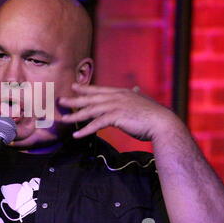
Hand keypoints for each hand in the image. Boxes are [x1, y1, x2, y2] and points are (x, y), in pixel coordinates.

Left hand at [58, 84, 180, 140]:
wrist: (163, 124)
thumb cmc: (154, 115)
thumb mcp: (142, 101)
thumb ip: (137, 94)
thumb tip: (136, 87)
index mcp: (121, 92)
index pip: (99, 90)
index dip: (85, 88)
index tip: (74, 87)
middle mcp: (116, 97)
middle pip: (90, 99)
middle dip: (74, 100)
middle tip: (60, 101)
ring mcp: (115, 106)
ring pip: (90, 111)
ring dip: (75, 116)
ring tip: (64, 120)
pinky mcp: (116, 117)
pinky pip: (96, 124)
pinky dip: (85, 130)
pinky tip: (76, 135)